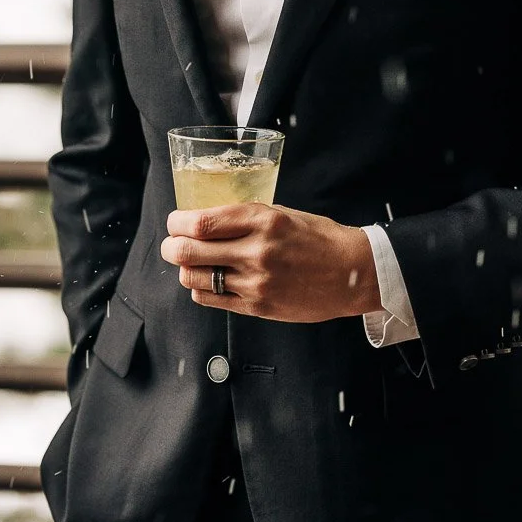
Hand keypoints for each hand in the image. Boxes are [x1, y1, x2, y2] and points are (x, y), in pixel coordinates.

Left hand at [160, 202, 382, 321]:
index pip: (202, 222)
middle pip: (190, 251)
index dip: (178, 222)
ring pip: (196, 278)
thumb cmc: (318, 238)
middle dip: (172, 246)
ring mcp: (256, 282)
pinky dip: (200, 290)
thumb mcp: (282, 214)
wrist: (351, 273)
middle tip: (170, 244)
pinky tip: (205, 282)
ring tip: (187, 263)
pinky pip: (212, 300)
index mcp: (263, 220)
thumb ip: (245, 218)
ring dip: (184, 269)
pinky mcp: (258, 307)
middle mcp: (256, 251)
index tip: (174, 221)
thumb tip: (205, 221)